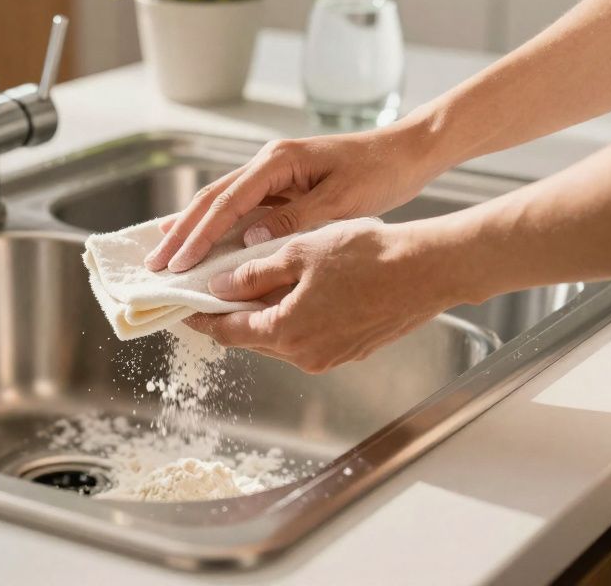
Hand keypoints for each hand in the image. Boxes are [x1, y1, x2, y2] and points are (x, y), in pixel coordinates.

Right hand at [145, 124, 444, 273]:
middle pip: (212, 199)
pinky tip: (195, 237)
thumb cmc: (380, 173)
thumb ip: (294, 219)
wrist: (406, 153)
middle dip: (181, 232)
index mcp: (278, 161)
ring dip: (191, 228)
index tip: (179, 261)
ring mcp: (272, 173)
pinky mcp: (280, 185)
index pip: (228, 201)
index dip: (199, 233)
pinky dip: (214, 225)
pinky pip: (239, 207)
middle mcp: (268, 163)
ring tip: (162, 253)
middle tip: (155, 264)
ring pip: (220, 202)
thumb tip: (248, 240)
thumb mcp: (341, 200)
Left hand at [185, 220, 472, 373]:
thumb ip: (254, 274)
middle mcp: (305, 355)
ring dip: (264, 314)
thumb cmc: (368, 257)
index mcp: (285, 332)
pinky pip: (309, 336)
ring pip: (281, 337)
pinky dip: (294, 317)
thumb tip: (220, 287)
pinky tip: (296, 290)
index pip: (227, 331)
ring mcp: (330, 356)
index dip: (201, 319)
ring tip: (253, 283)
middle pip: (253, 337)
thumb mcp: (301, 253)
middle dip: (231, 315)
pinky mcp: (351, 350)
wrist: (427, 270)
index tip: (183, 309)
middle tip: (213, 291)